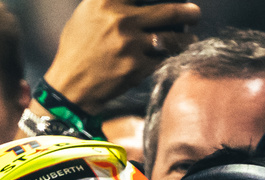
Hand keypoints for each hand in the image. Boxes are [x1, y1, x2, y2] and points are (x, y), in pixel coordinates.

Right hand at [43, 0, 199, 113]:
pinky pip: (164, 60)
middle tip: (194, 13)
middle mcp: (120, 19)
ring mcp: (130, 45)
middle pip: (169, 11)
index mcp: (105, 1)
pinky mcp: (136, 68)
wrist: (70, 86)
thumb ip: (110, 1)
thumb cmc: (78, 47)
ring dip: (186, 38)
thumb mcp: (87, 13)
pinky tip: (176, 55)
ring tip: (190, 37)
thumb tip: (140, 0)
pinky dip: (173, 58)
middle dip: (188, 12)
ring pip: (172, 38)